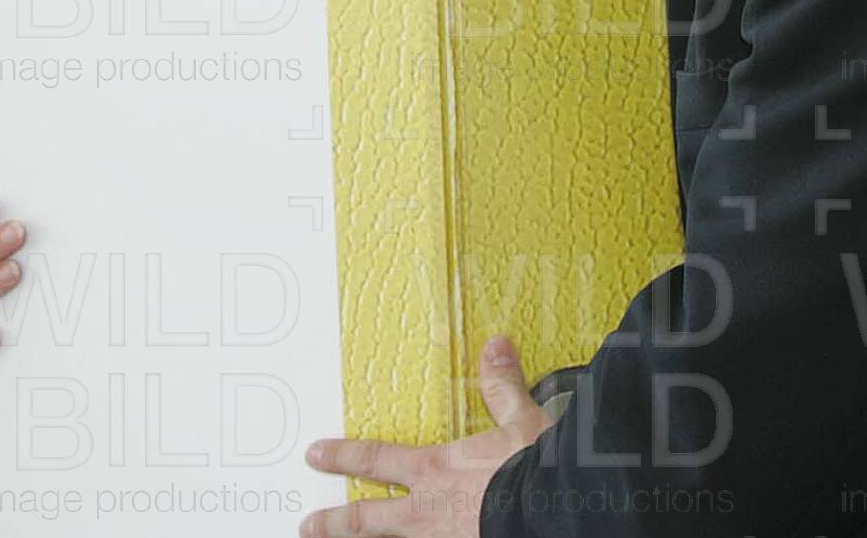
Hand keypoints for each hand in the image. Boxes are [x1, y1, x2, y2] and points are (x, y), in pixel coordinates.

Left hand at [300, 335, 555, 537]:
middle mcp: (428, 512)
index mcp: (436, 471)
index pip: (376, 460)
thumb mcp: (522, 424)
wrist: (558, 517)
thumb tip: (495, 346)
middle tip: (308, 524)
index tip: (315, 455)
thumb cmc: (536, 473)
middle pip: (367, 519)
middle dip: (334, 522)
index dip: (342, 457)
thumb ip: (502, 389)